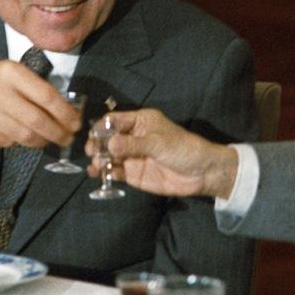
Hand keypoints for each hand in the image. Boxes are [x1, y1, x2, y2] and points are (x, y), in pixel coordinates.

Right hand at [0, 59, 80, 147]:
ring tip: (49, 140)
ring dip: (42, 141)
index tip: (77, 123)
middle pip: (36, 120)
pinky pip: (6, 142)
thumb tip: (66, 111)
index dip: (65, 113)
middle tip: (68, 139)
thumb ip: (34, 87)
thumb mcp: (11, 71)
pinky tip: (20, 136)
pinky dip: (18, 143)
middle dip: (58, 133)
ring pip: (23, 136)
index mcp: (10, 72)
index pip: (46, 96)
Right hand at [85, 109, 238, 198]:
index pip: (114, 120)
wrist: (201, 173)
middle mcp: (133, 137)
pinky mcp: (134, 174)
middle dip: (97, 144)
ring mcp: (132, 156)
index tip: (93, 135)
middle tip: (92, 152)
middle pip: (108, 139)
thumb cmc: (183, 149)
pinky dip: (106, 173)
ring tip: (96, 165)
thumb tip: (108, 144)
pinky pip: (115, 172)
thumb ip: (133, 144)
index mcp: (140, 122)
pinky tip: (100, 174)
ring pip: (109, 156)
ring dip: (99, 159)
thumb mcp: (158, 143)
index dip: (102, 127)